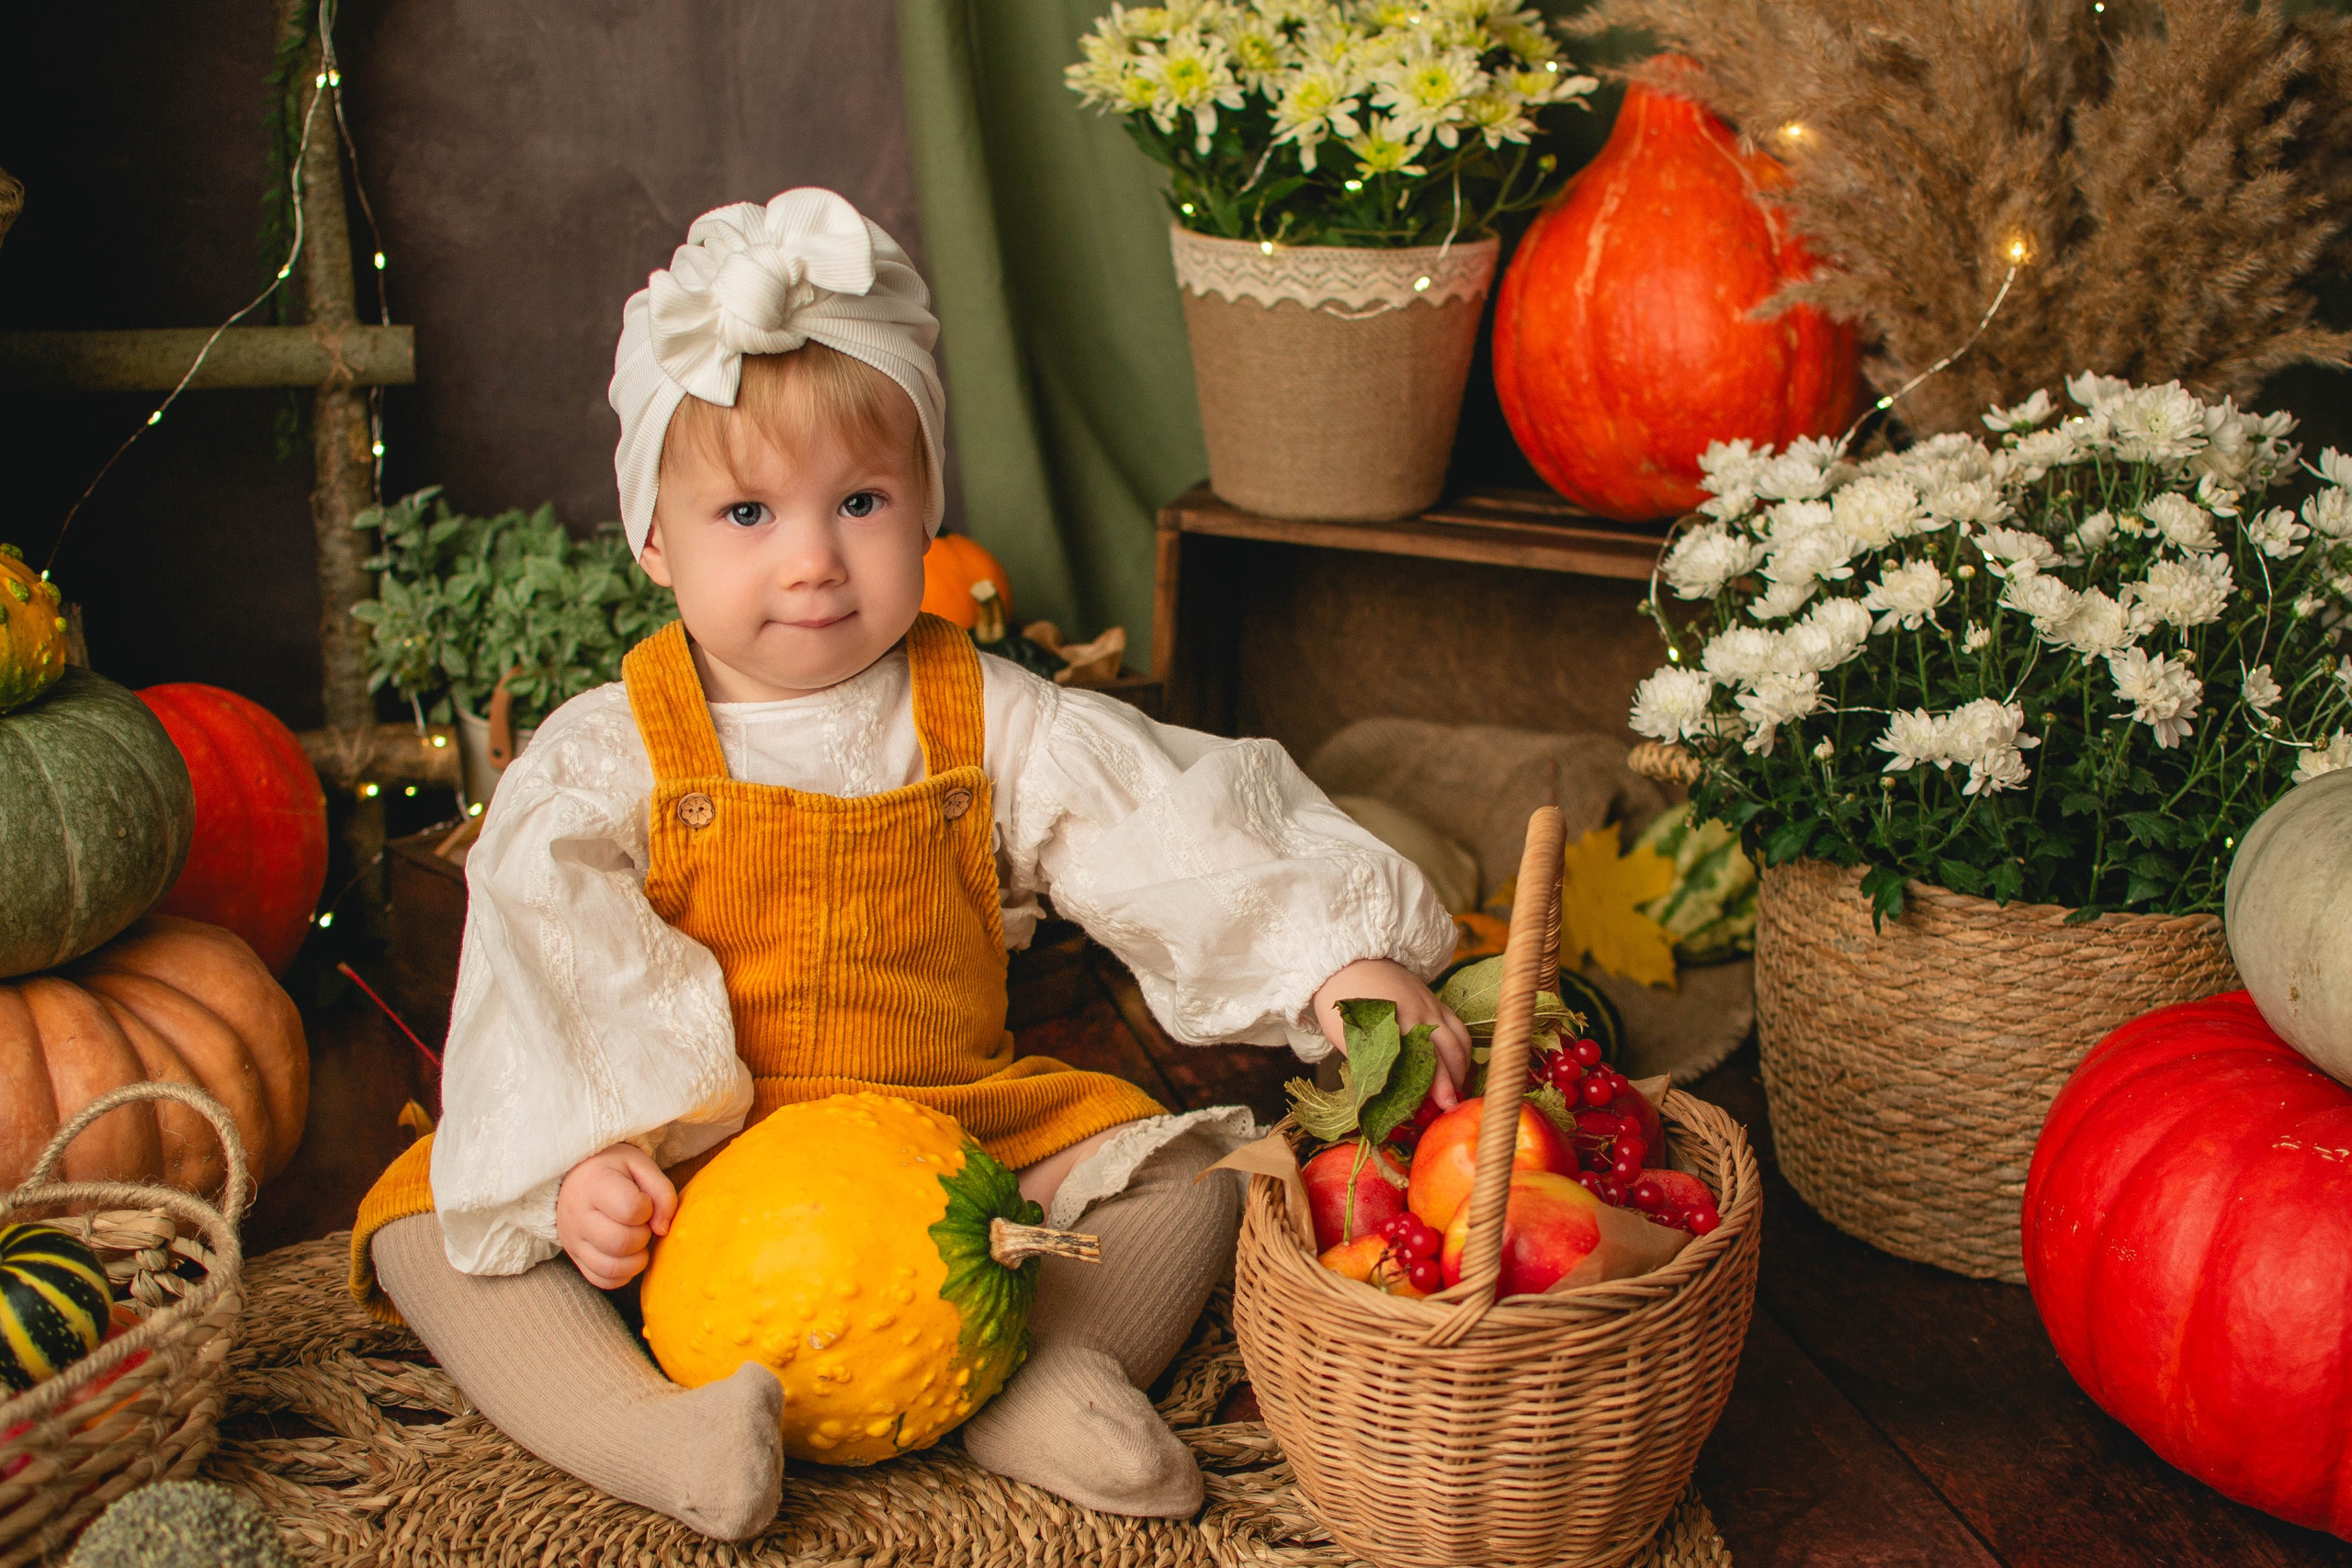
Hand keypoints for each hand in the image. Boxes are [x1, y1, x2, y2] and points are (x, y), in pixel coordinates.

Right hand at [556, 1143, 677, 1288]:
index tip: (643, 1201)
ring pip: (611, 1268)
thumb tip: (663, 1230)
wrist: (577, 1174)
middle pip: (620, 1243)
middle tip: (641, 1224)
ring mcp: (573, 1239)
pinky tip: (627, 1255)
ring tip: (636, 1241)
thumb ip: (662, 1193)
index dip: (647, 1208)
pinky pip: (602, 1280)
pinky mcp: (574, 1257)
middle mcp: (578, 1215)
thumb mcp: (641, 1166)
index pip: (630, 1209)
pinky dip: (622, 1274)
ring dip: (635, 1260)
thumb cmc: (614, 1169)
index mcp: (595, 1184)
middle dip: (642, 1236)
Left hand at [1312, 958, 1473, 1110]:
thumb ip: (1365, 1061)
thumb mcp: (1344, 1033)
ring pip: (1458, 1038)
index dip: (1436, 1083)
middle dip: (1454, 1080)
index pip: (1424, 1057)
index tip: (1444, 1105)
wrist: (1348, 960)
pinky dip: (1463, 1047)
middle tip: (1452, 1105)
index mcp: (1397, 1020)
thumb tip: (1378, 1096)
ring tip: (1456, 1088)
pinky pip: (1458, 1025)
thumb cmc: (1343, 1000)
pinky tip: (1458, 1063)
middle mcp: (1421, 1012)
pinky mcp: (1434, 1000)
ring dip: (1461, 1065)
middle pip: (1448, 1050)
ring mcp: (1431, 1004)